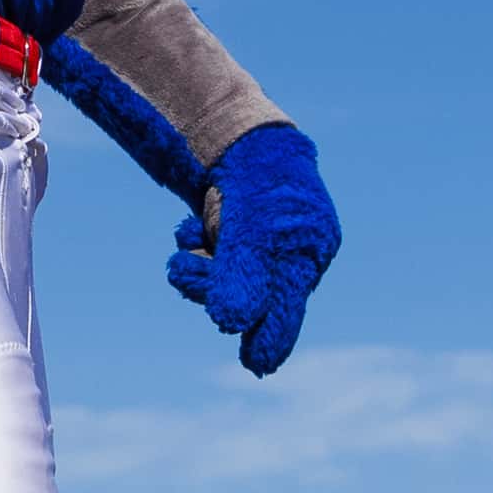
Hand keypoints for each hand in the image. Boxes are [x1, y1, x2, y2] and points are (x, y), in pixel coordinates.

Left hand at [170, 123, 340, 376]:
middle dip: (210, 288)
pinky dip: (196, 249)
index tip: (254, 365)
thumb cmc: (253, 179)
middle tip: (182, 269)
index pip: (288, 309)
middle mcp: (292, 254)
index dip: (270, 338)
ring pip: (227, 281)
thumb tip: (232, 324)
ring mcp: (265, 246)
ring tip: (183, 243)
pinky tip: (187, 232)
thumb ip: (239, 277)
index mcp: (309, 253)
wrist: (235, 128)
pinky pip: (216, 260)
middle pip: (251, 298)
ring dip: (197, 268)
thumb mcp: (247, 230)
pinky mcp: (239, 235)